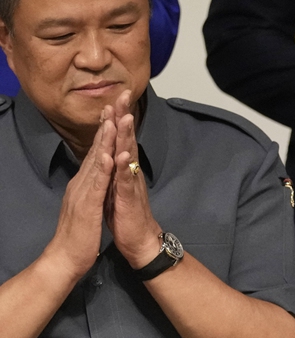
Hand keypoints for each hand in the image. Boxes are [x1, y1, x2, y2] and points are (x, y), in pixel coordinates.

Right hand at [41, 110, 115, 280]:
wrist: (65, 259)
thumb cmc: (79, 235)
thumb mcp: (88, 205)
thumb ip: (91, 189)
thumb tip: (96, 176)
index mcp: (84, 184)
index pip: (97, 153)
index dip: (106, 132)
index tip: (114, 111)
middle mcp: (82, 184)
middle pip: (96, 150)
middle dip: (106, 126)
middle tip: (114, 103)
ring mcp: (83, 193)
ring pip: (95, 162)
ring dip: (104, 141)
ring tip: (111, 120)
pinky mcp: (86, 206)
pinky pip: (96, 185)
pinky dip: (102, 170)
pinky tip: (109, 157)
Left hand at [105, 90, 162, 269]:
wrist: (139, 242)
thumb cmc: (127, 217)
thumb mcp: (117, 189)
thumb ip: (115, 171)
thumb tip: (111, 155)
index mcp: (124, 170)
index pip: (119, 140)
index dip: (116, 120)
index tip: (112, 100)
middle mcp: (130, 172)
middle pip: (127, 140)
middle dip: (124, 117)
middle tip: (124, 95)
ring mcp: (130, 184)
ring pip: (128, 155)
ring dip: (127, 136)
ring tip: (125, 117)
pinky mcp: (129, 199)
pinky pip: (125, 180)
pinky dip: (123, 167)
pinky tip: (122, 155)